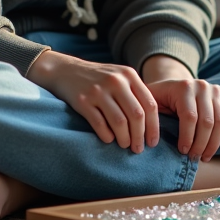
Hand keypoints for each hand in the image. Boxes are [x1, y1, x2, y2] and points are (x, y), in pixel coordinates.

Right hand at [27, 50, 158, 152]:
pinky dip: (107, 136)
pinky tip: (108, 139)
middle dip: (140, 136)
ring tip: (124, 145)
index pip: (150, 104)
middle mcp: (116, 81)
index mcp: (129, 75)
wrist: (65, 70)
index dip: (154, 127)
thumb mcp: (119, 77)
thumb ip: (136, 93)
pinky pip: (100, 125)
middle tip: (138, 149)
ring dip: (124, 139)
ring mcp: (98, 90)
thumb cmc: (98, 78)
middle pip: (136, 115)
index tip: (153, 142)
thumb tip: (152, 124)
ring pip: (119, 122)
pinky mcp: (83, 101)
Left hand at [141, 55, 219, 161]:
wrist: (173, 85)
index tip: (183, 151)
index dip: (187, 137)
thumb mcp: (150, 102)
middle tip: (194, 158)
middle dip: (201, 144)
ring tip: (205, 156)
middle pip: (208, 121)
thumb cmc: (159, 99)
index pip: (190, 117)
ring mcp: (215, 89)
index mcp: (183, 87)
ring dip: (214, 143)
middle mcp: (201, 86)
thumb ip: (148, 114)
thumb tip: (145, 135)